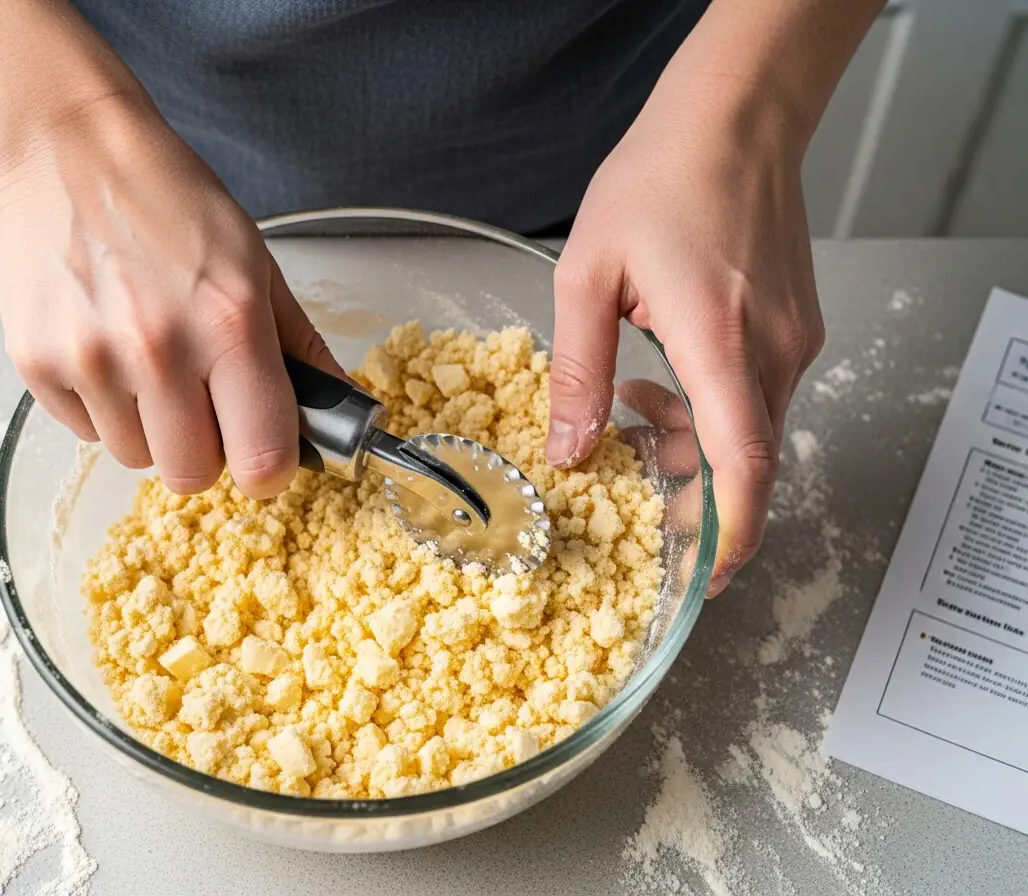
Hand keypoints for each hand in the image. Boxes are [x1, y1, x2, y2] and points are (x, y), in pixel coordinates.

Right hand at [0, 95, 340, 498]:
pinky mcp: (37, 363)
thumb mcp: (256, 264)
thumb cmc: (168, 200)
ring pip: (135, 457)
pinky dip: (101, 407)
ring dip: (149, 428)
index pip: (263, 458)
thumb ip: (299, 345)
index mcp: (230, 324)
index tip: (262, 450)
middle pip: (192, 474)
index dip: (268, 466)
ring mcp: (91, 359)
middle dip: (203, 450)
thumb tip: (338, 405)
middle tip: (200, 401)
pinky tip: (106, 348)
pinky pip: (84, 433)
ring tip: (146, 361)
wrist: (70, 153)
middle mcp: (158, 349)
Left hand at [549, 79, 823, 595]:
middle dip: (696, 496)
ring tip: (633, 409)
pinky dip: (713, 411)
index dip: (728, 532)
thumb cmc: (661, 180)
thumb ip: (578, 371)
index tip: (705, 577)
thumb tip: (568, 449)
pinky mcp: (795, 329)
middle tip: (640, 499)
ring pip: (753, 432)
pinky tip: (662, 377)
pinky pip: (758, 397)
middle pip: (749, 462)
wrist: (733, 119)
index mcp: (718, 341)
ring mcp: (793, 340)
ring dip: (696, 446)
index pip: (745, 465)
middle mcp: (771, 350)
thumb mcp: (588, 275)